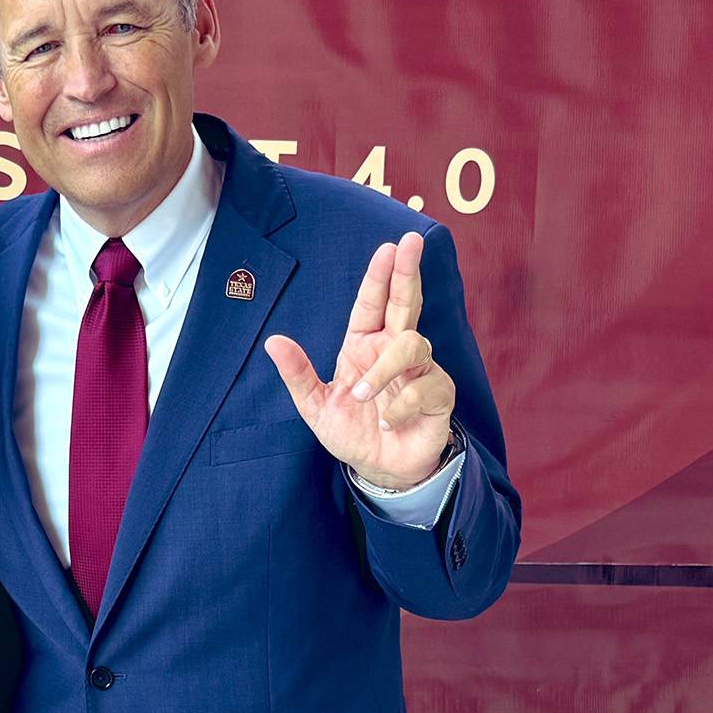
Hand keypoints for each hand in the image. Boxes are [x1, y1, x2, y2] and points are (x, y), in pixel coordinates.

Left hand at [263, 231, 455, 488]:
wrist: (380, 470)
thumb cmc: (352, 432)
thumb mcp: (316, 406)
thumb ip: (298, 374)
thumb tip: (274, 341)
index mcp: (364, 345)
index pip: (373, 303)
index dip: (381, 275)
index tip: (389, 247)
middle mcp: (394, 350)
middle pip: (406, 301)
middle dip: (408, 272)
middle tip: (411, 242)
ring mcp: (420, 369)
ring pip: (413, 344)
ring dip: (385, 371)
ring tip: (364, 397)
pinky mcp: (439, 393)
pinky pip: (425, 385)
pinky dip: (401, 406)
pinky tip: (389, 422)